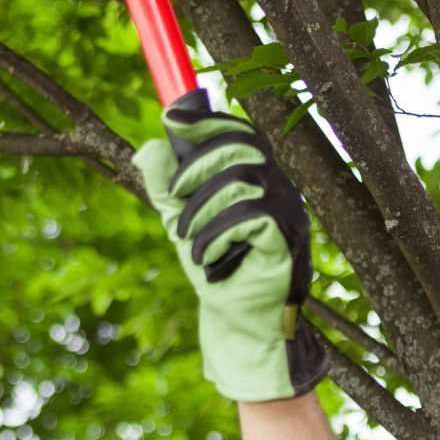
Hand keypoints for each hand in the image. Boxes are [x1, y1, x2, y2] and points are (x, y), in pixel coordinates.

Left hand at [132, 101, 327, 400]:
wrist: (236, 320)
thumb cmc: (214, 267)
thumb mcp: (180, 221)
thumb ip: (165, 186)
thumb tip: (150, 146)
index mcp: (256, 178)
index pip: (240, 133)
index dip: (207, 121)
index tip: (171, 119)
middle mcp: (278, 188)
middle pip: (240, 148)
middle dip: (196, 169)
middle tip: (174, 198)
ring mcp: (289, 212)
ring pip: (242, 181)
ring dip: (202, 210)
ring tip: (188, 240)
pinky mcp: (288, 239)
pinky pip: (252, 216)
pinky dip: (218, 234)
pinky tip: (207, 257)